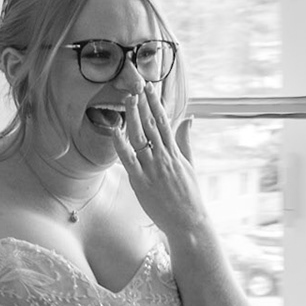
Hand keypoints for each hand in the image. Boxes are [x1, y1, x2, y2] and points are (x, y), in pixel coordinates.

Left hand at [114, 85, 206, 235]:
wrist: (188, 220)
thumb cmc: (188, 193)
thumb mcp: (190, 164)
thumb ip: (185, 140)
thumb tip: (189, 118)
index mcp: (175, 151)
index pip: (164, 121)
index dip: (156, 102)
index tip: (150, 87)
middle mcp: (164, 156)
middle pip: (151, 125)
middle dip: (143, 103)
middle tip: (136, 85)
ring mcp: (152, 168)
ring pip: (140, 137)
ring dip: (133, 117)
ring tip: (127, 99)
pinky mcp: (141, 181)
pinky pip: (129, 159)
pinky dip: (121, 144)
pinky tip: (115, 130)